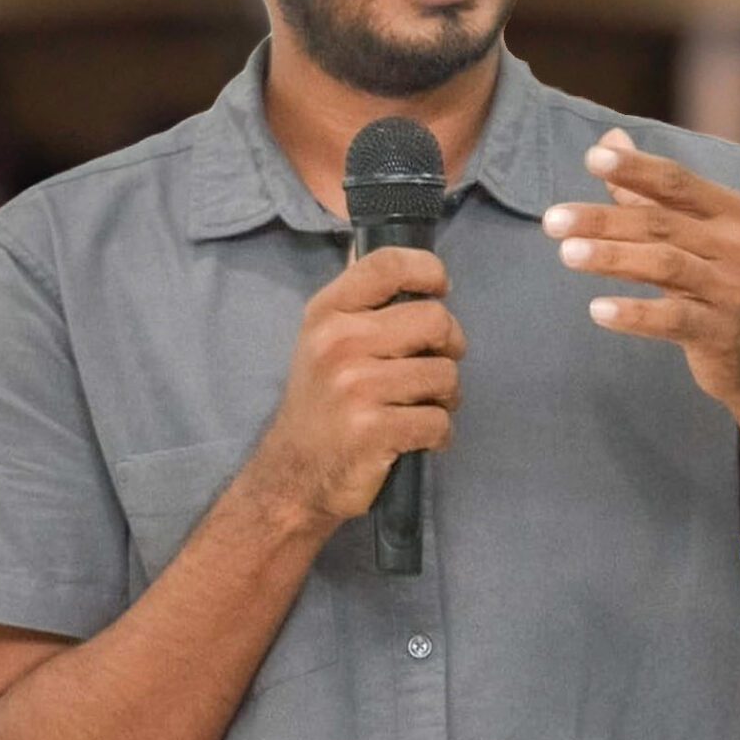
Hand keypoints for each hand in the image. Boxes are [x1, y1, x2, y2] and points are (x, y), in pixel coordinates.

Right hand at [241, 247, 463, 532]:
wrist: (291, 475)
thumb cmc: (323, 402)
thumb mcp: (326, 341)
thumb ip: (366, 306)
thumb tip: (423, 274)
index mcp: (327, 312)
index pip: (388, 264)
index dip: (429, 270)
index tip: (440, 290)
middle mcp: (337, 342)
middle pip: (435, 320)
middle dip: (449, 347)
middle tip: (433, 368)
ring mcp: (354, 386)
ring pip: (445, 374)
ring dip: (445, 397)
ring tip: (419, 407)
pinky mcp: (371, 430)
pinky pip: (439, 421)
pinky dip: (438, 434)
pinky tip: (415, 438)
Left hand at [543, 129, 739, 414]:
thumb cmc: (719, 283)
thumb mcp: (697, 234)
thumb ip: (651, 191)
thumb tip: (610, 139)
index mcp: (732, 212)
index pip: (678, 181)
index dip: (637, 168)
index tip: (592, 159)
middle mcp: (738, 245)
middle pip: (662, 223)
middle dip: (604, 219)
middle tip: (553, 219)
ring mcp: (733, 289)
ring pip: (666, 265)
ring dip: (613, 257)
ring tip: (566, 254)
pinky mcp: (722, 332)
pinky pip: (673, 319)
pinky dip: (634, 313)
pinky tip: (597, 310)